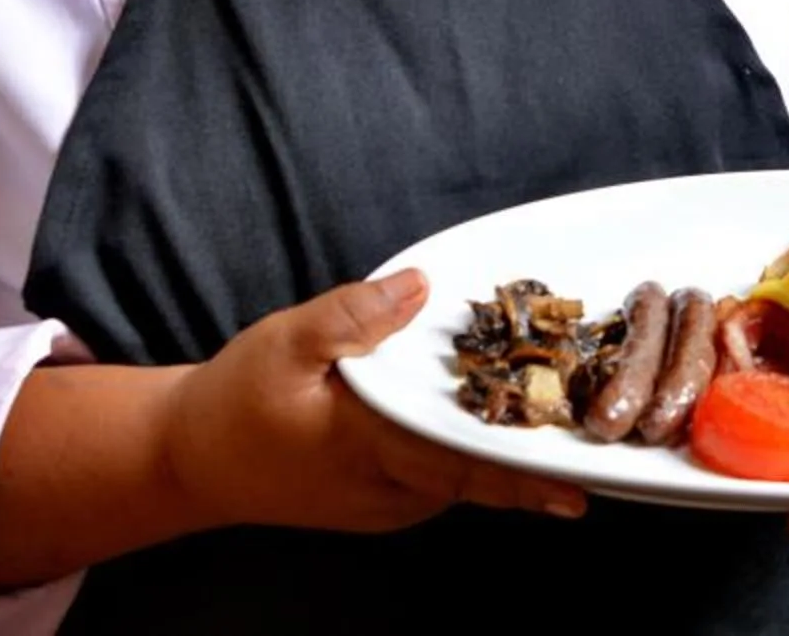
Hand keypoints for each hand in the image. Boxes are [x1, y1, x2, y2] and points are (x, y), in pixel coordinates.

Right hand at [166, 269, 590, 535]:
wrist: (191, 461)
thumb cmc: (235, 402)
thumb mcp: (285, 342)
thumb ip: (355, 314)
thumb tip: (421, 286)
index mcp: (366, 448)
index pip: (457, 462)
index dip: (519, 472)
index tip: (575, 482)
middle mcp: (388, 489)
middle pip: (476, 477)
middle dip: (536, 463)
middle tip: (598, 442)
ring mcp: (389, 502)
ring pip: (463, 479)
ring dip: (510, 455)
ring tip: (569, 424)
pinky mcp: (386, 498)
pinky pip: (443, 476)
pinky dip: (476, 453)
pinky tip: (506, 422)